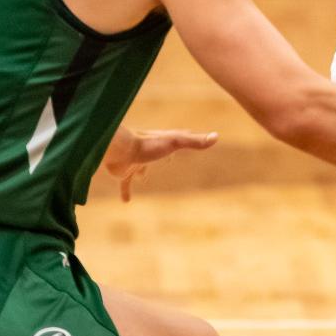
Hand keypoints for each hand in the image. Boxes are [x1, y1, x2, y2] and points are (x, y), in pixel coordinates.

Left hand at [103, 128, 218, 201]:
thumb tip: (216, 136)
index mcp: (162, 142)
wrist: (118, 150)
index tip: (190, 134)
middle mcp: (149, 150)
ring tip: (144, 177)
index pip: (177, 137)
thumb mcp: (175, 142)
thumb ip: (194, 141)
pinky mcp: (124, 172)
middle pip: (158, 151)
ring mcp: (136, 161)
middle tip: (169, 157)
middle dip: (163, 153)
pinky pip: (126, 183)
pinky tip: (126, 201)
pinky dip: (126, 191)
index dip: (186, 137)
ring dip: (142, 171)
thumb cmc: (147, 145)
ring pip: (140, 167)